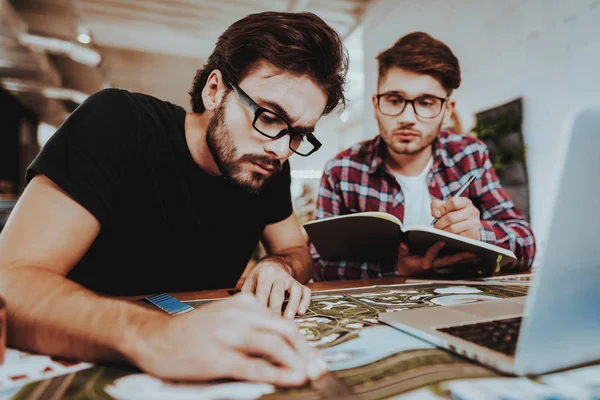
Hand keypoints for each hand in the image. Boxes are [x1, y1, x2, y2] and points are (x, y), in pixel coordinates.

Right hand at [134, 293, 326, 385]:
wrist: (155, 338)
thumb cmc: (193, 332)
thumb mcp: (226, 319)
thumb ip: (252, 327)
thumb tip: (284, 347)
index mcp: (244, 304)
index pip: (283, 323)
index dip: (305, 342)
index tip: (317, 357)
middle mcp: (239, 315)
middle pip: (285, 332)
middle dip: (307, 352)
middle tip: (321, 368)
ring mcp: (228, 335)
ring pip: (274, 346)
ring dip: (298, 362)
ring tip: (311, 374)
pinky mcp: (218, 357)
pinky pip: (254, 366)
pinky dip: (278, 373)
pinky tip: (292, 378)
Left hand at [241, 259, 310, 318]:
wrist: (275, 263)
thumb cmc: (259, 277)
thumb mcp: (250, 281)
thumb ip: (247, 295)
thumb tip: (242, 312)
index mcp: (264, 275)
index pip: (262, 292)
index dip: (261, 306)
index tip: (259, 319)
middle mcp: (278, 276)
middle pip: (278, 294)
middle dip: (275, 309)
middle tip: (272, 324)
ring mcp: (290, 280)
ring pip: (294, 292)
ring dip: (292, 306)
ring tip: (288, 320)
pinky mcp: (299, 284)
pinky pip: (305, 291)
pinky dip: (305, 301)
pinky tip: (301, 312)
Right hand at [396, 241, 478, 275]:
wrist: (407, 275)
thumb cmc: (406, 263)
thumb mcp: (401, 256)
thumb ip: (402, 250)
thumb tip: (403, 244)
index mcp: (423, 263)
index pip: (430, 255)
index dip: (436, 248)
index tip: (442, 241)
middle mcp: (433, 267)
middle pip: (449, 261)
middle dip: (461, 256)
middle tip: (473, 253)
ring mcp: (439, 269)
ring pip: (454, 264)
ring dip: (466, 261)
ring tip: (477, 256)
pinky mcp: (442, 269)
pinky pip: (455, 266)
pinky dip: (464, 263)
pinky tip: (473, 260)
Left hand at [431, 197, 480, 239]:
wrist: (466, 227)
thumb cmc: (454, 215)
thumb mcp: (445, 207)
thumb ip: (437, 206)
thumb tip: (436, 213)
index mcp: (466, 202)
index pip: (453, 203)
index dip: (442, 209)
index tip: (437, 214)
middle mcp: (472, 212)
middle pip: (450, 217)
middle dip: (439, 223)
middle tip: (436, 226)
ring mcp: (474, 223)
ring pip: (452, 228)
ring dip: (443, 231)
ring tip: (440, 231)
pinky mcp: (473, 234)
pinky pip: (456, 237)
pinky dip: (449, 238)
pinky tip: (448, 236)